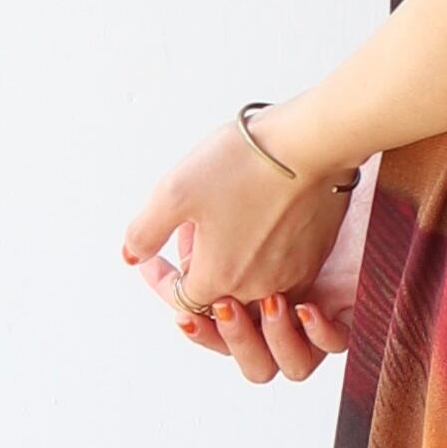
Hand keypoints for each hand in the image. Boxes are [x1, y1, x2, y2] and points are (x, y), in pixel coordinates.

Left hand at [122, 131, 369, 381]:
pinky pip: (281, 279)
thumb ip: (144, 231)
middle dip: (195, 276)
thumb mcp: (174, 192)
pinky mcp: (315, 259)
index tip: (153, 258)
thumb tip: (132, 255)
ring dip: (229, 272)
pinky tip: (252, 227)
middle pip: (217, 303)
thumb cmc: (244, 164)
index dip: (162, 280)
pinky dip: (260, 264)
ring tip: (218, 232)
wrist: (310, 144)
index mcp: (219, 280)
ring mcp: (292, 277)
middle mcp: (258, 290)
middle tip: (187, 238)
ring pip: (251, 295)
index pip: (181, 302)